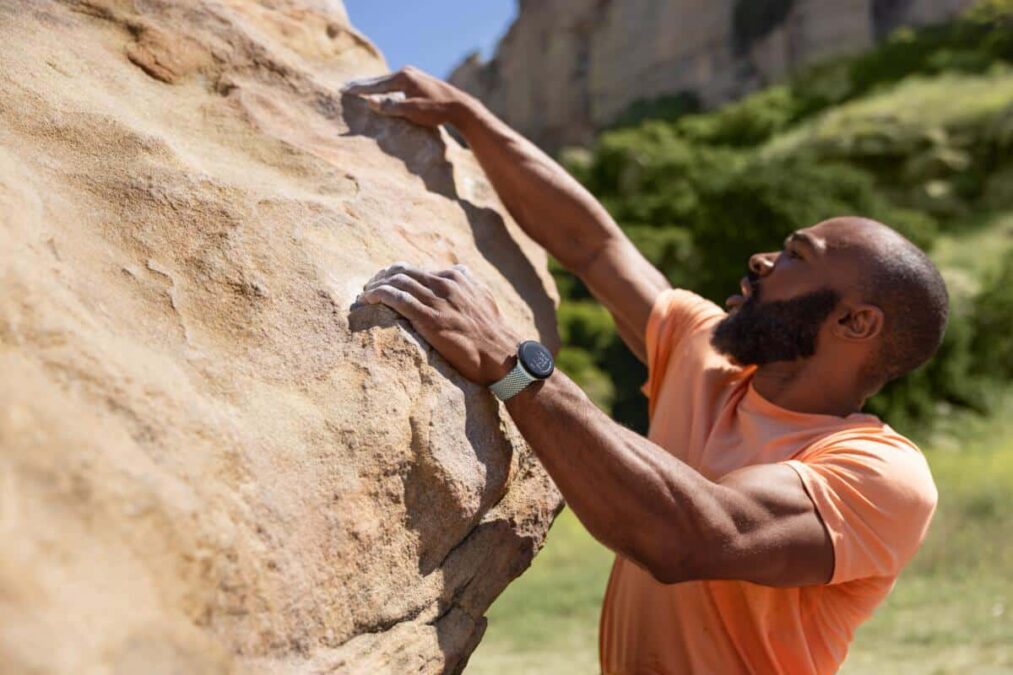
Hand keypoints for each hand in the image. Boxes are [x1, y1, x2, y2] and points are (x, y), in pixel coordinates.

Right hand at [341, 66, 476, 128]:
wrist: (460, 107)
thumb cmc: (437, 110)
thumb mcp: (413, 111)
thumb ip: (391, 106)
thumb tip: (370, 102)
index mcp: (403, 77)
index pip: (376, 84)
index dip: (359, 89)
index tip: (344, 91)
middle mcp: (406, 72)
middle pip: (379, 80)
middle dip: (363, 84)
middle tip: (345, 87)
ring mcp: (413, 75)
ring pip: (387, 81)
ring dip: (373, 85)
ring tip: (359, 87)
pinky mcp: (418, 81)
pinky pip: (395, 84)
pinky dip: (384, 87)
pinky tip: (381, 89)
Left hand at [356, 263, 518, 384]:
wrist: (501, 355)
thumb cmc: (492, 332)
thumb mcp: (484, 297)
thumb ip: (469, 282)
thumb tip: (458, 271)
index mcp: (456, 277)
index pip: (418, 270)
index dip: (397, 274)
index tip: (386, 282)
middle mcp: (445, 284)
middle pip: (403, 272)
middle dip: (382, 277)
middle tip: (369, 287)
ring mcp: (437, 301)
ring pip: (397, 282)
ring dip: (375, 285)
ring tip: (364, 294)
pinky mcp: (429, 319)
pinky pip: (397, 299)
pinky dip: (377, 295)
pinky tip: (366, 299)